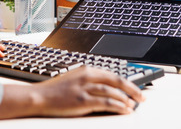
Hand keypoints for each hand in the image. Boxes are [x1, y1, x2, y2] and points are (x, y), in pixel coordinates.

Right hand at [0, 66, 144, 119]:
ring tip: (133, 105)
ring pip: (112, 92)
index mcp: (86, 70)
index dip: (127, 82)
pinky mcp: (82, 100)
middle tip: (142, 97)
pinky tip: (124, 110)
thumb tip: (108, 90)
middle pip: (116, 81)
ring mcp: (84, 88)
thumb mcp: (74, 80)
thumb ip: (89, 82)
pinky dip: (118, 106)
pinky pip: (105, 103)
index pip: (112, 74)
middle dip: (132, 89)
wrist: (38, 96)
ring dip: (126, 99)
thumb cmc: (55, 91)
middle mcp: (87, 76)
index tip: (136, 89)